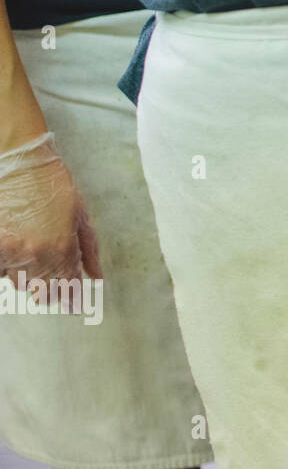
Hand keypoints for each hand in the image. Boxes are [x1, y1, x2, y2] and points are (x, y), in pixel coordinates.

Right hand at [0, 135, 101, 298]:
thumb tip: (96, 277)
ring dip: (27, 274)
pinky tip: (16, 248)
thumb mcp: (82, 217)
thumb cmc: (56, 188)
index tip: (74, 303)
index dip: (71, 298)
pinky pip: (0, 270)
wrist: (22, 165)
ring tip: (33, 250)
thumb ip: (90, 251)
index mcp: (63, 250)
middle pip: (41, 292)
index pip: (67, 289)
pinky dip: (7, 265)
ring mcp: (10, 252)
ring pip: (18, 282)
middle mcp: (35, 256)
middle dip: (50, 288)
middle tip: (53, 274)